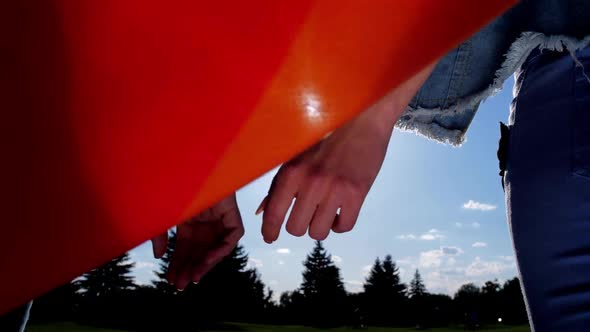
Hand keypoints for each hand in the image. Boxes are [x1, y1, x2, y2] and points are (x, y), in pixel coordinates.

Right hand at [151, 193, 243, 289]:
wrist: (187, 165)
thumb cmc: (170, 186)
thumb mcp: (162, 216)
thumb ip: (160, 236)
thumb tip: (159, 257)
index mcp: (188, 220)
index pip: (185, 248)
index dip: (178, 264)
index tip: (170, 279)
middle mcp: (205, 221)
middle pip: (200, 251)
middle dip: (190, 268)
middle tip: (180, 285)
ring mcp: (219, 217)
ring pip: (216, 248)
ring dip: (205, 264)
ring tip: (192, 278)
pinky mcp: (232, 213)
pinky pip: (232, 237)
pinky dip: (221, 250)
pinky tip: (206, 261)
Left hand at [257, 64, 434, 241]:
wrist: (362, 117)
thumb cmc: (326, 134)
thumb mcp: (297, 154)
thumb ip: (279, 184)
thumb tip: (262, 212)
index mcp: (291, 172)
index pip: (274, 213)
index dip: (269, 231)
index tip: (270, 237)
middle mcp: (310, 183)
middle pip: (296, 229)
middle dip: (299, 225)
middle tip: (306, 214)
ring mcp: (335, 190)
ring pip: (319, 232)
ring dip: (320, 226)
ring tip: (324, 212)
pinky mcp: (357, 193)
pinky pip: (344, 227)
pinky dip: (340, 224)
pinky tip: (339, 212)